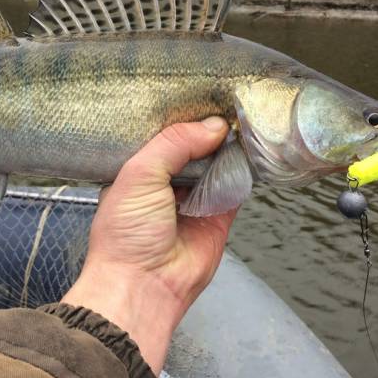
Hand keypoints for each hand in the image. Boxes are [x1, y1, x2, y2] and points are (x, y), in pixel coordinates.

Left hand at [61, 118, 238, 373]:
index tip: (202, 90)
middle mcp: (167, 181)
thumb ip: (174, 143)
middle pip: (194, 145)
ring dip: (228, 146)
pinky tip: (251, 148)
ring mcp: (195, 197)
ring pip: (218, 162)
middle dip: (208, 127)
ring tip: (244, 117)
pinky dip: (244, 170)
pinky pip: (236, 185)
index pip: (163, 133)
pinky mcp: (220, 215)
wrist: (144, 286)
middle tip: (228, 98)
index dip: (181, 115)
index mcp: (139, 169)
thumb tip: (214, 125)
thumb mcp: (139, 174)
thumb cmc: (126, 233)